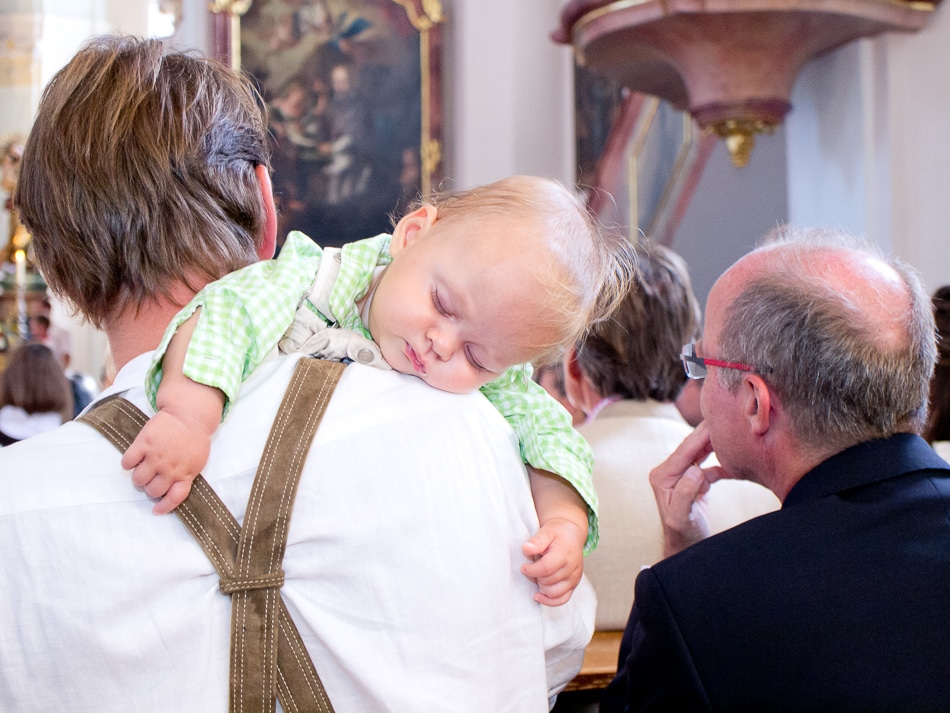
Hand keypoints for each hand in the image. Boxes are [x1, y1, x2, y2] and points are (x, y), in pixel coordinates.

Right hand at [120, 408, 211, 513]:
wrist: (190, 415)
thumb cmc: (194, 439)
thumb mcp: (197, 461)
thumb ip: (186, 476)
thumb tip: (172, 491)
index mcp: (186, 474)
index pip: (174, 498)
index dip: (164, 507)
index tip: (156, 510)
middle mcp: (170, 468)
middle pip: (152, 491)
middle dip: (150, 488)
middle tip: (151, 478)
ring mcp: (156, 457)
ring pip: (138, 480)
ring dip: (139, 477)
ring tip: (143, 468)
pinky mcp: (143, 444)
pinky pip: (127, 463)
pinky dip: (128, 463)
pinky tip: (134, 458)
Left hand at [521, 518, 585, 605]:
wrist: (572, 534)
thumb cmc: (558, 533)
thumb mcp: (546, 531)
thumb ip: (536, 541)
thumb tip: (526, 548)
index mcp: (564, 554)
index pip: (546, 568)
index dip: (532, 570)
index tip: (524, 567)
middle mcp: (572, 568)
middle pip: (549, 582)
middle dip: (536, 577)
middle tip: (532, 567)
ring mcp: (574, 578)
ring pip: (555, 593)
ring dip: (542, 587)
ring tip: (538, 576)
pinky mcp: (574, 584)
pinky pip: (563, 599)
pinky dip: (550, 601)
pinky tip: (539, 595)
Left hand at [649, 421, 728, 557]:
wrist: (686, 550)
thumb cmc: (683, 536)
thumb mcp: (681, 517)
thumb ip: (685, 494)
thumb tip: (695, 470)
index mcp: (662, 476)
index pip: (684, 450)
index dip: (701, 434)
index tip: (716, 419)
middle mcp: (669, 473)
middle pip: (691, 447)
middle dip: (709, 432)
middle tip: (728, 416)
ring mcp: (680, 476)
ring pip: (700, 454)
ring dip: (715, 443)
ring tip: (732, 429)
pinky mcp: (693, 482)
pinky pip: (708, 466)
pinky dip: (721, 463)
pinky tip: (734, 460)